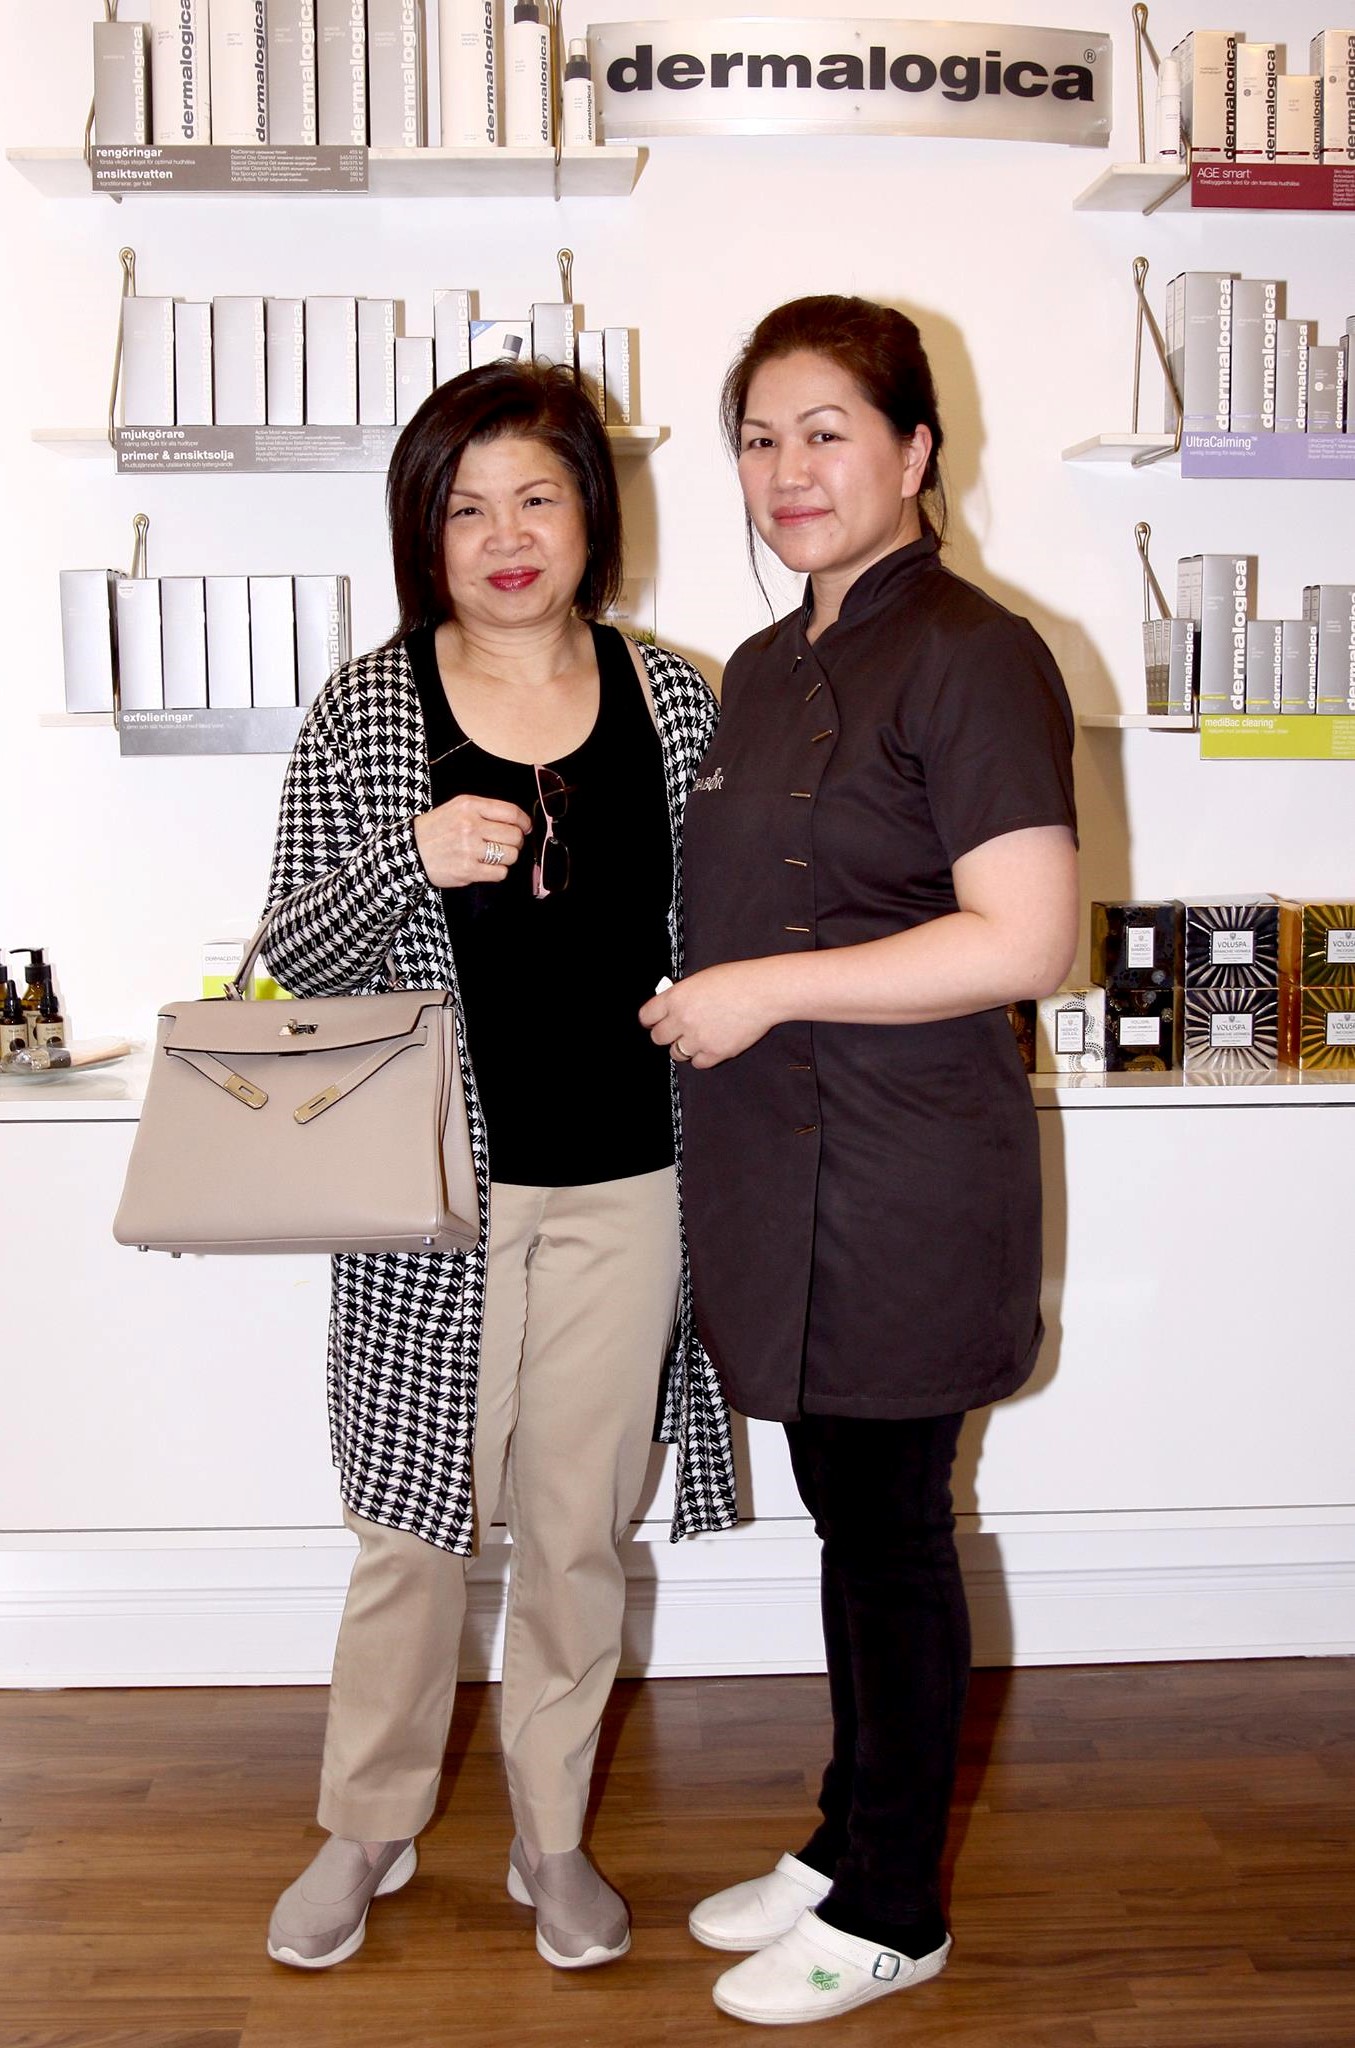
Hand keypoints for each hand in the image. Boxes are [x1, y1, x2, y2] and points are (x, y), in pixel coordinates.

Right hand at [414, 794, 532, 888]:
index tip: (525, 828)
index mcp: (470, 805)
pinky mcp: (468, 870)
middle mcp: (471, 825)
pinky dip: (497, 872)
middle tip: (506, 845)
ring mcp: (470, 848)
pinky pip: (500, 873)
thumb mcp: (456, 808)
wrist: (410, 851)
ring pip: (510, 855)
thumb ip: (485, 811)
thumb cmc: (435, 830)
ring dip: (506, 858)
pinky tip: (485, 867)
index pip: (511, 812)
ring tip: (492, 856)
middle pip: (514, 836)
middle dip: (515, 842)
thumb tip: (518, 823)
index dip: (524, 822)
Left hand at [639, 961, 778, 1068]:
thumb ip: (682, 996)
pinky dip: (702, 1056)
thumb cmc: (737, 980)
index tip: (653, 1022)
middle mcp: (682, 1019)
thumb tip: (672, 1009)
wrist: (763, 992)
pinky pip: (698, 1063)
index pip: (646, 1016)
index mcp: (676, 998)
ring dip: (684, 1047)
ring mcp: (698, 1038)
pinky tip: (710, 1045)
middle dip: (666, 1034)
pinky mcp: (715, 1052)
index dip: (650, 1020)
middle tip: (675, 1031)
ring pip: (676, 1053)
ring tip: (696, 1038)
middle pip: (658, 1037)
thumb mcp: (700, 980)